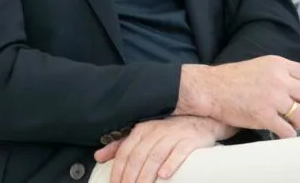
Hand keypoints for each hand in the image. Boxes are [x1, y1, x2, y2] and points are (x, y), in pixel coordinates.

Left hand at [93, 116, 231, 182]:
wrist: (201, 122)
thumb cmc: (169, 132)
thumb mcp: (143, 136)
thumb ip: (121, 146)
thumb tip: (98, 157)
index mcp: (142, 130)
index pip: (125, 153)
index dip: (118, 171)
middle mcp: (156, 131)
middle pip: (138, 156)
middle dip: (130, 177)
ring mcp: (173, 135)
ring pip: (155, 156)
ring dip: (146, 175)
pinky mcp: (190, 140)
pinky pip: (179, 152)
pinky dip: (171, 163)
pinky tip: (164, 175)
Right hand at [188, 56, 299, 137]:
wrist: (210, 88)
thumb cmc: (231, 78)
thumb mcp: (260, 66)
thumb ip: (279, 73)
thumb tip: (297, 88)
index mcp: (278, 64)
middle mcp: (279, 79)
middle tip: (299, 113)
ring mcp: (273, 98)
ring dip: (298, 123)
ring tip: (288, 124)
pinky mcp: (264, 116)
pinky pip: (288, 131)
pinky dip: (287, 135)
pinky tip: (280, 133)